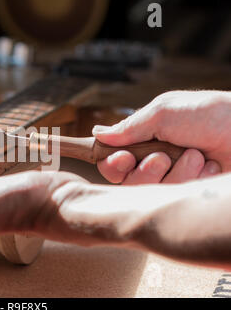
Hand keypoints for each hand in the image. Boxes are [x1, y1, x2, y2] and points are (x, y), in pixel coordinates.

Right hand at [93, 90, 230, 184]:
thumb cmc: (212, 115)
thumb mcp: (164, 112)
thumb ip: (129, 126)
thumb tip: (97, 133)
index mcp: (144, 139)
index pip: (112, 160)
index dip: (112, 163)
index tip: (123, 158)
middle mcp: (154, 160)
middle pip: (126, 181)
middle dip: (145, 170)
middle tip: (162, 157)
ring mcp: (173, 178)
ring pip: (151, 191)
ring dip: (174, 172)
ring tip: (196, 155)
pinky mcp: (189, 192)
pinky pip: (175, 196)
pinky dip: (192, 179)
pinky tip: (208, 167)